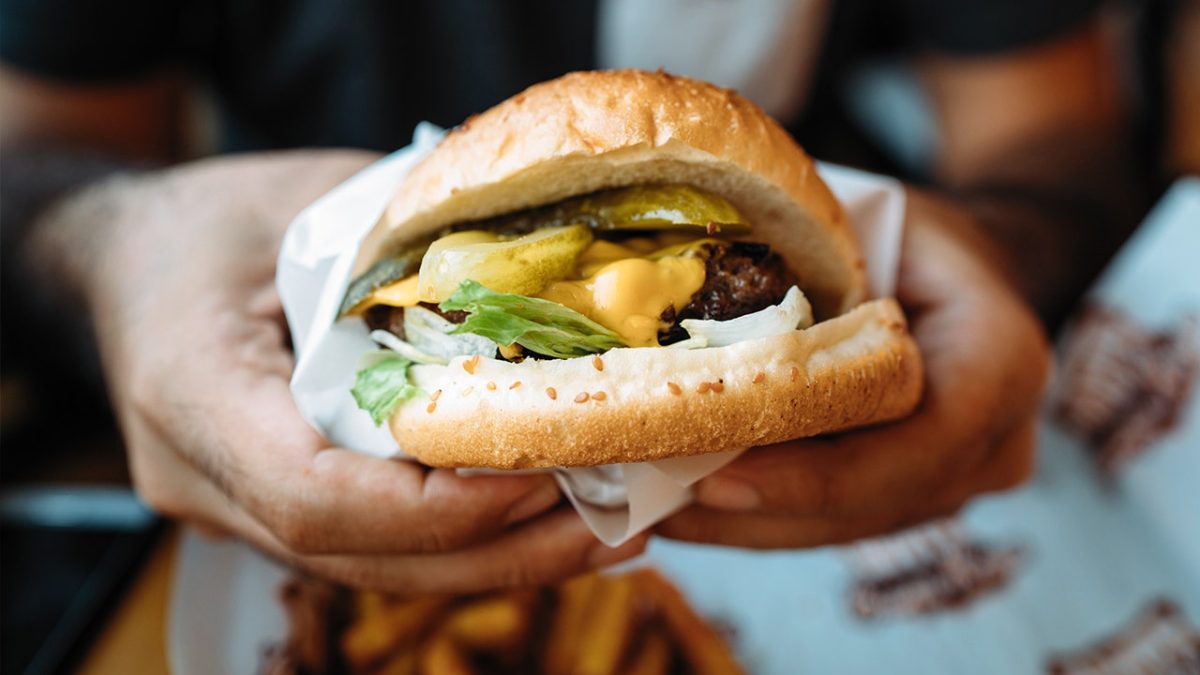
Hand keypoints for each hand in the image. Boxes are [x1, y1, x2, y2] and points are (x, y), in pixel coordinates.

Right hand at [34, 151, 643, 590]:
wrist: (121, 263)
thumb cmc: (206, 221)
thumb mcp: (301, 201)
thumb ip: (402, 247)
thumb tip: (535, 287)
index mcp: (192, 387)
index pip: (314, 493)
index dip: (433, 506)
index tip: (537, 477)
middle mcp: (198, 474)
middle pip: (354, 554)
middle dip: (490, 552)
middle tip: (607, 524)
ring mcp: (224, 506)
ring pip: (366, 568)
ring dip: (487, 561)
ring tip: (598, 532)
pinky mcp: (260, 510)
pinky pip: (363, 547)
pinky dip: (453, 542)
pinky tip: (535, 522)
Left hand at [657, 190, 1050, 546]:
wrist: (966, 267)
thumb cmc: (903, 230)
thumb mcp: (862, 219)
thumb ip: (797, 258)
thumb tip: (663, 283)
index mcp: (998, 360)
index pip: (912, 443)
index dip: (812, 475)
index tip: (713, 480)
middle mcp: (995, 440)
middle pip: (867, 504)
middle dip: (755, 512)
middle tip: (652, 508)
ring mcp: (960, 481)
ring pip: (844, 527)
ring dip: (744, 528)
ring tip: (651, 514)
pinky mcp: (918, 496)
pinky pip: (836, 521)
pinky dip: (761, 518)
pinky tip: (688, 509)